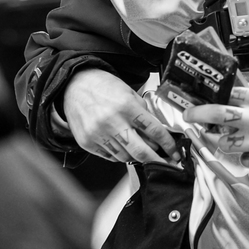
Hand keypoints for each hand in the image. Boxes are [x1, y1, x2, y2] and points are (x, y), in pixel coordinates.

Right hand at [61, 68, 180, 164]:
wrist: (74, 86)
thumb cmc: (102, 87)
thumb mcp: (129, 92)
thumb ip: (143, 112)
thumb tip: (157, 133)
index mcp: (126, 106)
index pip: (154, 130)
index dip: (168, 144)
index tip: (174, 152)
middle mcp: (112, 122)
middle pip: (140, 151)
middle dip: (157, 160)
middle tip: (165, 163)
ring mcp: (98, 134)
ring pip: (125, 157)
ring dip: (138, 158)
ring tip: (143, 152)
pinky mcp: (88, 142)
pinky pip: (110, 157)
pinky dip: (121, 156)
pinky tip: (124, 149)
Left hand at [183, 78, 248, 172]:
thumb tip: (241, 86)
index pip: (224, 94)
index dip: (207, 95)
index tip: (197, 98)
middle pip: (215, 115)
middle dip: (196, 114)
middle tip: (189, 115)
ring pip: (222, 142)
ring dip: (219, 139)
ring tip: (222, 136)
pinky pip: (242, 159)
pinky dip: (244, 155)